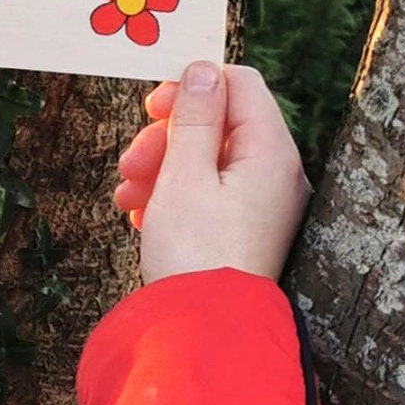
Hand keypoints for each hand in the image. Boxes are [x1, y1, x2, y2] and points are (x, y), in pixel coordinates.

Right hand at [111, 61, 306, 282]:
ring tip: (128, 196)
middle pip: (219, 122)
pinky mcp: (244, 227)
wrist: (203, 334)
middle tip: (131, 163)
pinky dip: (173, 193)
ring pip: (207, 158)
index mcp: (271, 153)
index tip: (151, 107)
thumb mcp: (183, 175)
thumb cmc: (195, 255)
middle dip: (167, 135)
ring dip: (162, 166)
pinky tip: (143, 214)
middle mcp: (276, 174)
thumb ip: (193, 118)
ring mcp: (262, 203)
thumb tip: (203, 70)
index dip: (192, 86)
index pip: (239, 84)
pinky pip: (208, 191)